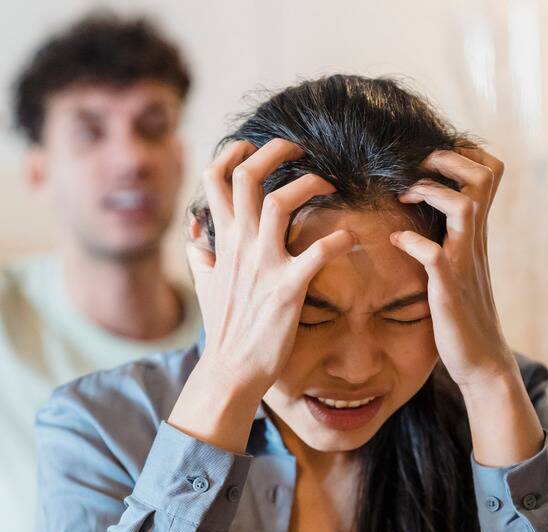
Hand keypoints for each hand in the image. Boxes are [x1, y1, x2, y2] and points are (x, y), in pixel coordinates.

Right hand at [187, 138, 356, 397]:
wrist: (230, 370)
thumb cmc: (223, 329)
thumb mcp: (204, 285)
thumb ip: (201, 254)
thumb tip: (195, 233)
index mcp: (222, 241)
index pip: (215, 180)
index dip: (232, 153)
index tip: (251, 146)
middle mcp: (240, 246)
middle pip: (247, 177)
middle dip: (273, 152)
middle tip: (298, 149)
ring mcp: (263, 265)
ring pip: (279, 202)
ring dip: (308, 184)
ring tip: (328, 185)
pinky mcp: (289, 288)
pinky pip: (318, 252)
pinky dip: (340, 239)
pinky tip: (352, 238)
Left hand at [393, 147, 543, 464]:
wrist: (481, 361)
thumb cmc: (462, 313)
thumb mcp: (456, 264)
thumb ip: (446, 236)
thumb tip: (416, 212)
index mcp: (475, 232)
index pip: (489, 173)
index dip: (463, 153)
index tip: (428, 159)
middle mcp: (475, 241)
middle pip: (484, 177)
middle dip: (448, 159)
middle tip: (416, 167)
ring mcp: (465, 262)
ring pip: (465, 207)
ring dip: (432, 192)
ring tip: (404, 195)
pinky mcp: (450, 289)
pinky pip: (434, 256)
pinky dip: (412, 242)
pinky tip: (395, 240)